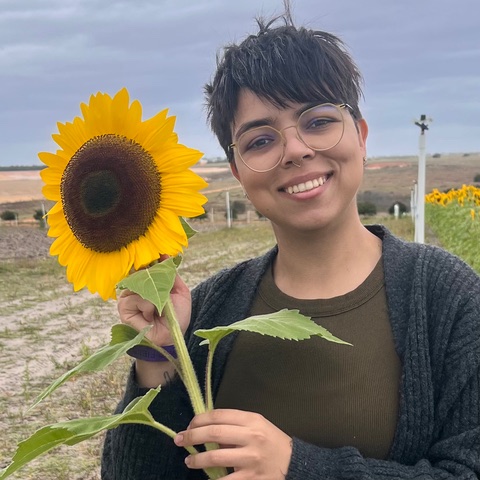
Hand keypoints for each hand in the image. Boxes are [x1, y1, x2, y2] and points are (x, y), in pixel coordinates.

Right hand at [118, 264, 190, 346]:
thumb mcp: (180, 291)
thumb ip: (172, 274)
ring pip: (138, 285)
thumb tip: (165, 254)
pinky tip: (150, 316)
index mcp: (149, 282)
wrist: (172, 336)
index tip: (160, 261)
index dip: (154, 263)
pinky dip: (147, 307)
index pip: (147, 265)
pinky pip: (135, 298)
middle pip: (141, 272)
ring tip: (158, 310)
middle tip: (164, 296)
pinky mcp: (124, 307)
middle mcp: (136, 287)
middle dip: (155, 281)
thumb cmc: (177, 315)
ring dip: (153, 297)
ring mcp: (128, 296)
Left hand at [174, 409, 292, 478]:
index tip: (189, 424)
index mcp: (252, 420)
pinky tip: (206, 478)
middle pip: (214, 433)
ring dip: (197, 459)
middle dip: (192, 436)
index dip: (200, 419)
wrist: (294, 464)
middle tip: (179, 440)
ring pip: (215, 457)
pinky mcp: (251, 479)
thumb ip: (235, 426)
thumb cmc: (272, 442)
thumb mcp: (257, 426)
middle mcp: (251, 437)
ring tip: (189, 461)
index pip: (219, 415)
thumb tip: (208, 430)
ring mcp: (250, 459)